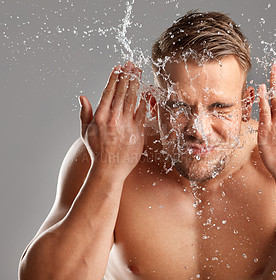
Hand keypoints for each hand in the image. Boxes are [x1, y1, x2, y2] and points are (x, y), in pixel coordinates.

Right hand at [79, 61, 145, 177]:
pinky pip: (142, 113)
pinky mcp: (138, 132)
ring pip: (133, 99)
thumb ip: (84, 113)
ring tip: (138, 72)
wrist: (109, 169)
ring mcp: (127, 125)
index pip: (108, 92)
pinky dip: (143, 102)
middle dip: (127, 76)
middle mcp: (114, 119)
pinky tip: (144, 92)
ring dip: (136, 84)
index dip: (114, 78)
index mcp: (100, 117)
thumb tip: (82, 97)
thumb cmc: (96, 151)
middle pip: (122, 92)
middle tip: (131, 65)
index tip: (118, 68)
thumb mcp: (85, 132)